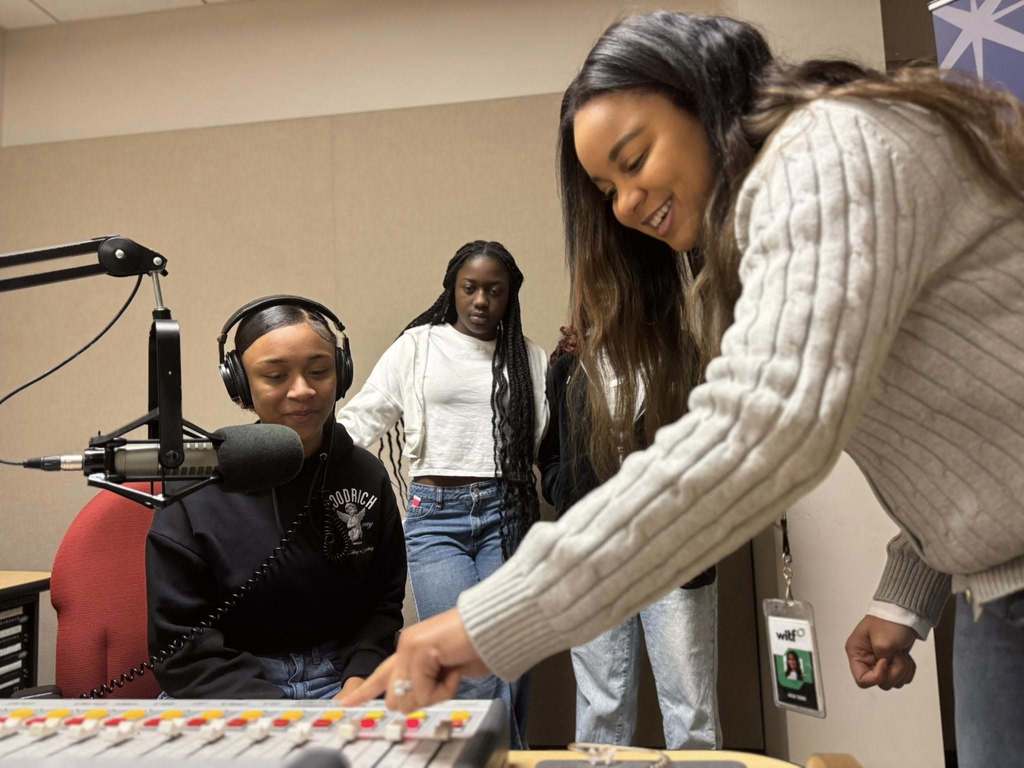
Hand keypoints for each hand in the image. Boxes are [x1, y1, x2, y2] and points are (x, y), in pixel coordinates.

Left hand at [339, 608, 490, 711]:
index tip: (343, 703)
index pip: (381, 675)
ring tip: (452, 669)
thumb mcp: (446, 673)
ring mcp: (409, 648)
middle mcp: (404, 647)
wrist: (491, 627)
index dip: (361, 692)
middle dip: (423, 699)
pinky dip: (446, 687)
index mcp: (410, 651)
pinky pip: (426, 692)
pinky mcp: (419, 652)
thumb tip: (413, 702)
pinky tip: (455, 666)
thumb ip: (427, 686)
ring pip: (409, 699)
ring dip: (436, 693)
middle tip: (446, 679)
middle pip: (396, 700)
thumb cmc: (476, 648)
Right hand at [845, 614, 917, 689]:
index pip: (862, 680)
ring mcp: (880, 661)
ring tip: (900, 653)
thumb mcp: (883, 643)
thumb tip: (886, 673)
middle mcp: (866, 659)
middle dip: (893, 671)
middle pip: (881, 683)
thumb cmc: (890, 620)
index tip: (885, 662)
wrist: (906, 613)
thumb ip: (882, 665)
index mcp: (856, 652)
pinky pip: (902, 678)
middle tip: (895, 654)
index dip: (877, 676)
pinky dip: (908, 669)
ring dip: (902, 669)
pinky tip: (905, 656)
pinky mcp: (893, 662)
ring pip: (893, 682)